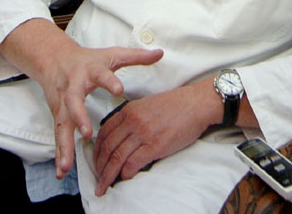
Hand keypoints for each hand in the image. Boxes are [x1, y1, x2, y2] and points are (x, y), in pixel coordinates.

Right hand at [0, 19, 162, 178]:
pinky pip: (58, 134)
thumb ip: (135, 56)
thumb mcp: (112, 55)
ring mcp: (62, 102)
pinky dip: (60, 152)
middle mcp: (73, 86)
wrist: (55, 58)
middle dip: (79, 117)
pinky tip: (62, 170)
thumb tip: (159, 53)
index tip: (119, 90)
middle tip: (87, 132)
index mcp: (90, 70)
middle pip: (73, 101)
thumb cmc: (88, 60)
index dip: (109, 81)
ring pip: (62, 123)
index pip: (100, 74)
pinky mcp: (57, 114)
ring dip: (64, 144)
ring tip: (68, 165)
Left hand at [93, 79, 221, 195]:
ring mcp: (143, 133)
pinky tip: (125, 178)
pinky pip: (132, 163)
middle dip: (99, 166)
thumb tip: (122, 137)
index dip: (96, 150)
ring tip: (104, 186)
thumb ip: (133, 117)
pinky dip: (125, 174)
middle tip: (98, 178)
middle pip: (107, 147)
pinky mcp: (155, 146)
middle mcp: (132, 121)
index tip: (96, 160)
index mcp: (129, 110)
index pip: (104, 132)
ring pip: (116, 158)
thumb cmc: (175, 105)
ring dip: (107, 175)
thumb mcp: (147, 104)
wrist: (195, 104)